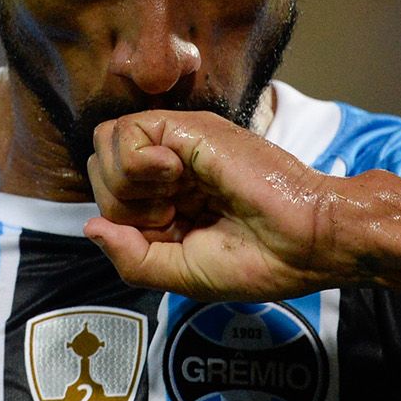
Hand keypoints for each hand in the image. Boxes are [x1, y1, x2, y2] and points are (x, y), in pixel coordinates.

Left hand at [83, 110, 347, 300]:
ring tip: (173, 198)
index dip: (123, 221)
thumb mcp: (181, 273)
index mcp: (172, 195)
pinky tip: (177, 178)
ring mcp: (179, 141)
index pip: (110, 192)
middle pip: (101, 163)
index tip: (166, 236)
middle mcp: (172, 163)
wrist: (309, 241)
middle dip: (119, 201)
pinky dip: (139, 165)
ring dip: (127, 182)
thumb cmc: (262, 260)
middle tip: (167, 218)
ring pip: (107, 142)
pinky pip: (128, 133)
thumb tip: (90, 227)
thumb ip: (132, 255)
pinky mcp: (190, 128)